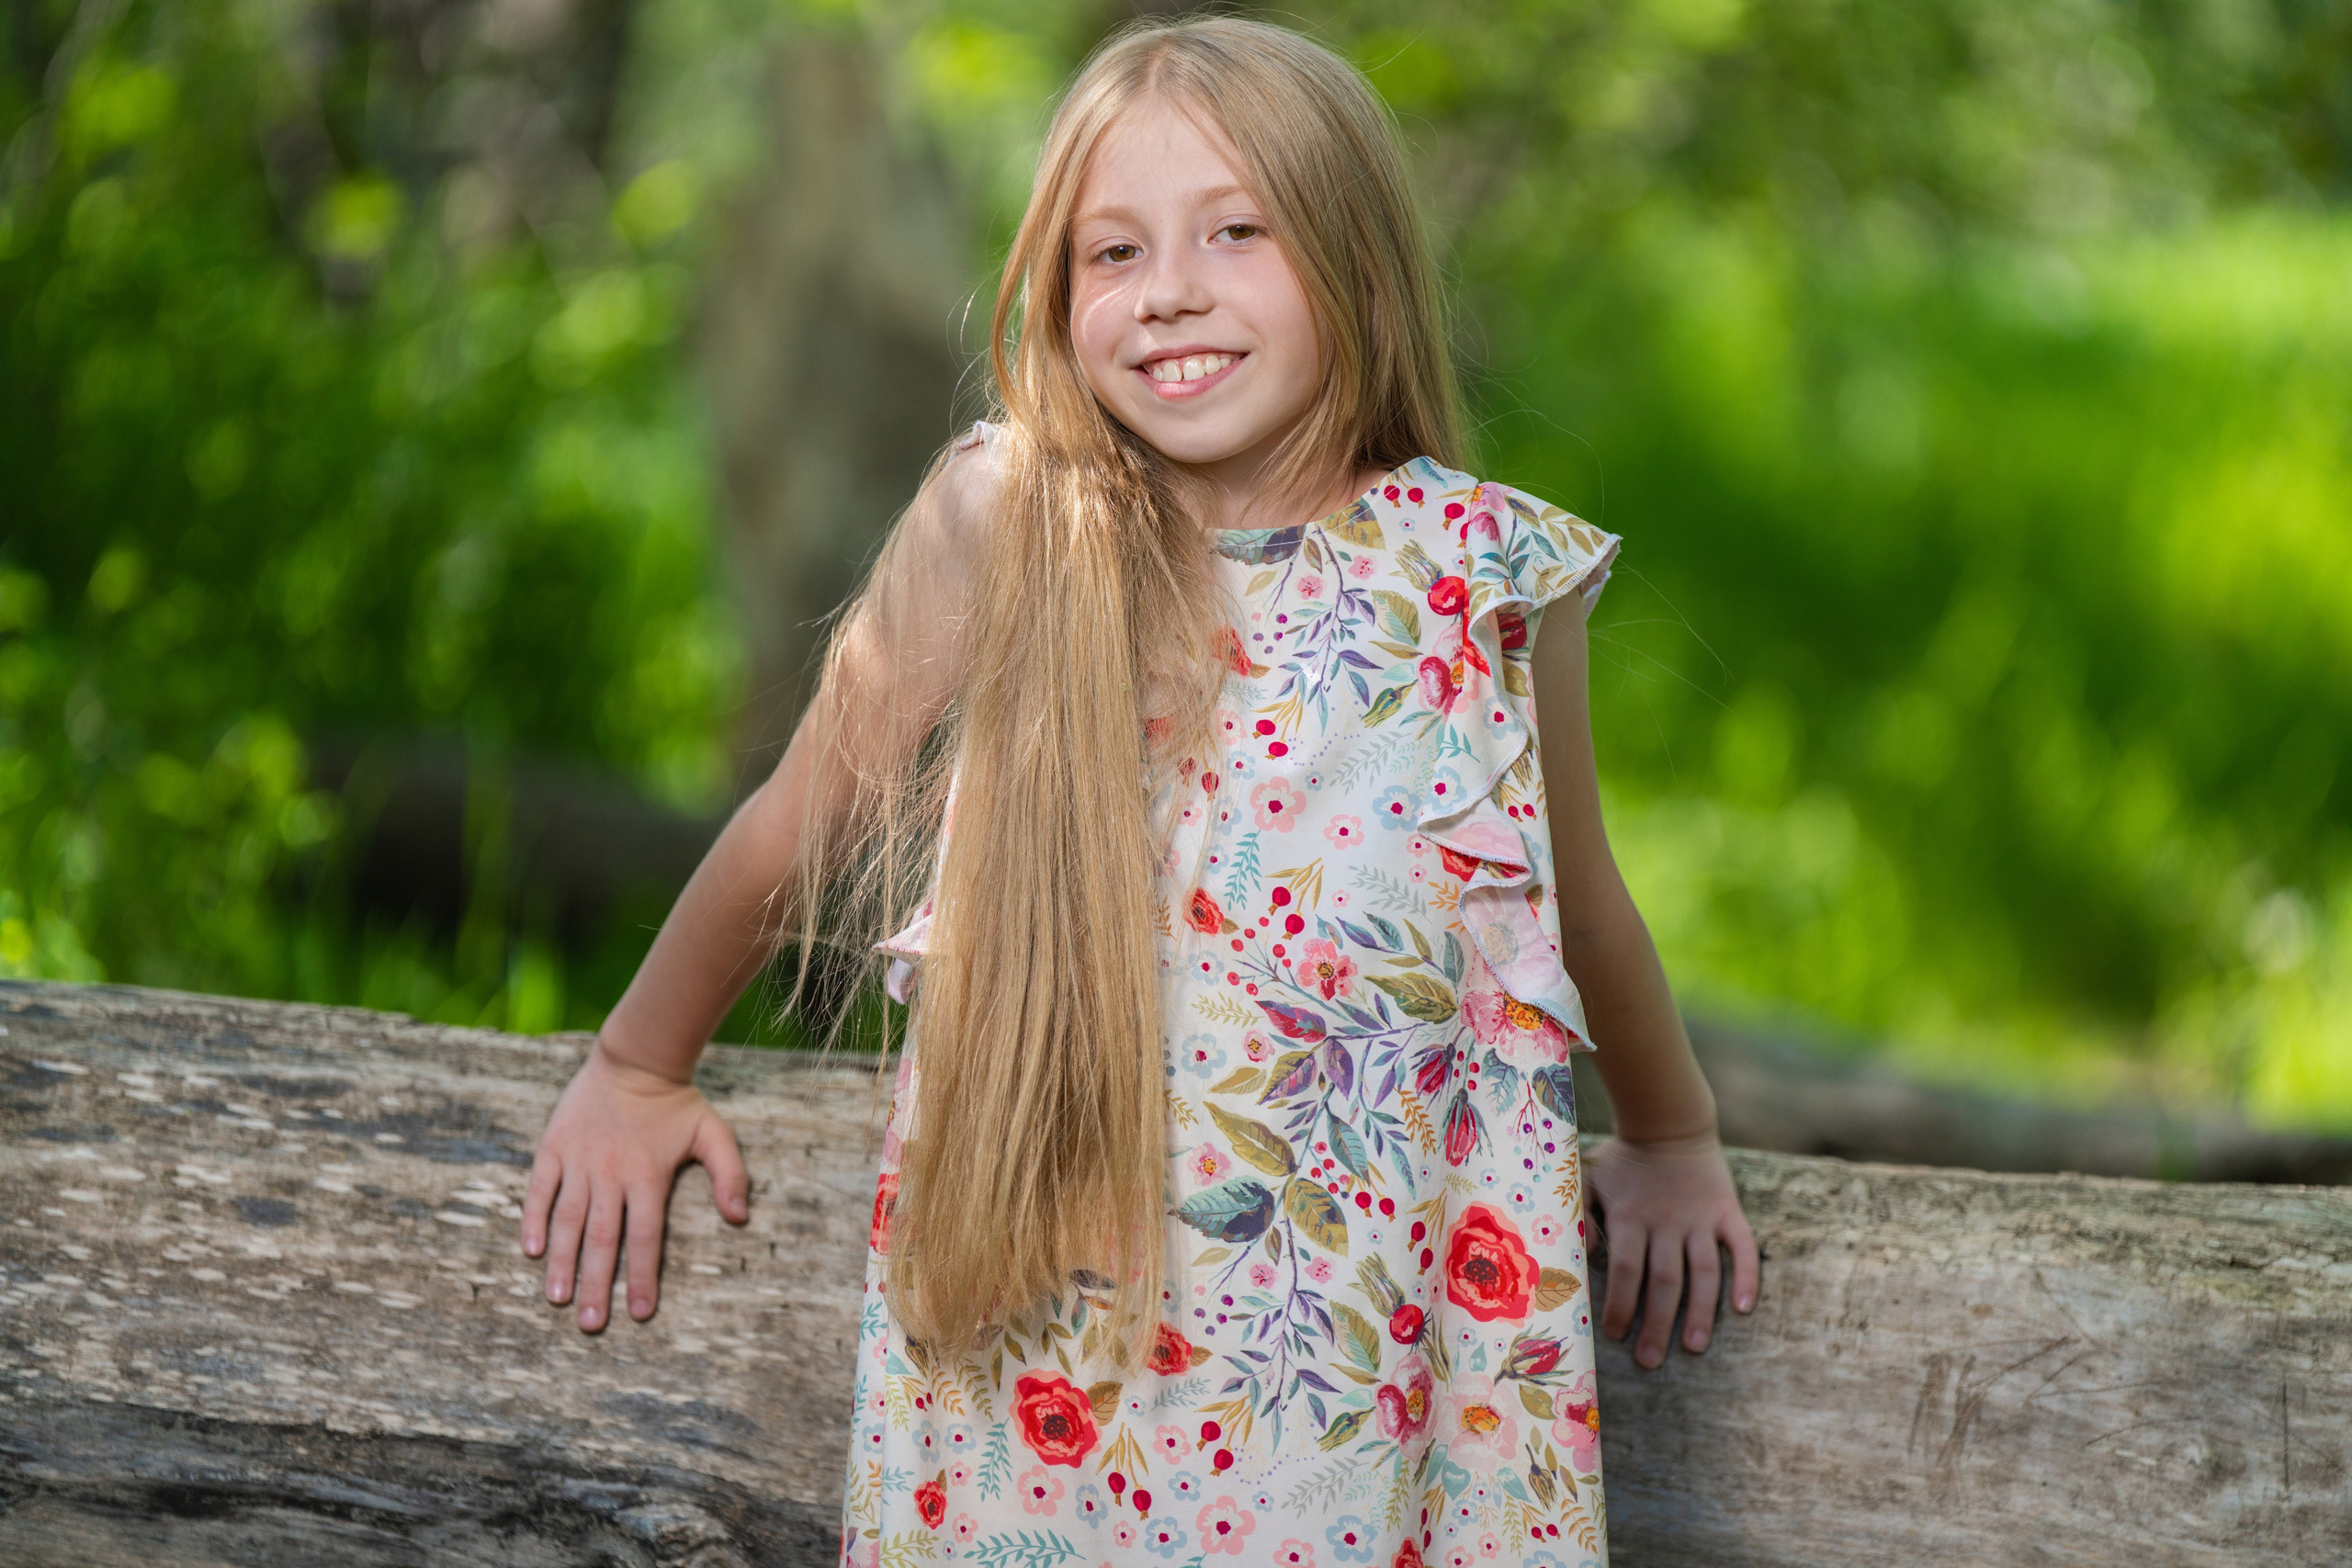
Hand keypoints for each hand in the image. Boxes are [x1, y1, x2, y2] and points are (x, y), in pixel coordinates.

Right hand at [520, 1039, 749, 1331]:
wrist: (636, 1058)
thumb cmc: (678, 1103)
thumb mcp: (715, 1133)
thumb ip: (731, 1174)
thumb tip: (739, 1217)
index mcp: (649, 1176)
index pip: (647, 1237)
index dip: (644, 1277)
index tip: (641, 1313)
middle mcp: (612, 1173)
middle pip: (604, 1238)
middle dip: (597, 1284)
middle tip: (591, 1324)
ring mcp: (580, 1161)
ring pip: (568, 1220)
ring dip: (562, 1261)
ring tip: (557, 1298)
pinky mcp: (554, 1147)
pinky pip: (540, 1189)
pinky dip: (534, 1219)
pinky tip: (531, 1251)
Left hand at [1585, 1131, 1758, 1367]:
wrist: (1667, 1122)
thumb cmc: (1622, 1159)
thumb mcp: (1588, 1179)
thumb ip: (1582, 1217)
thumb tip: (1581, 1258)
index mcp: (1631, 1216)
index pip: (1627, 1269)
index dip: (1622, 1305)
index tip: (1616, 1335)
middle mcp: (1667, 1221)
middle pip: (1664, 1280)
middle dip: (1657, 1324)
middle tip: (1650, 1360)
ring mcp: (1701, 1217)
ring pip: (1703, 1272)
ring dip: (1700, 1312)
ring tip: (1694, 1348)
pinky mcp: (1728, 1211)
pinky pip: (1742, 1247)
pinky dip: (1746, 1277)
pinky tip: (1743, 1308)